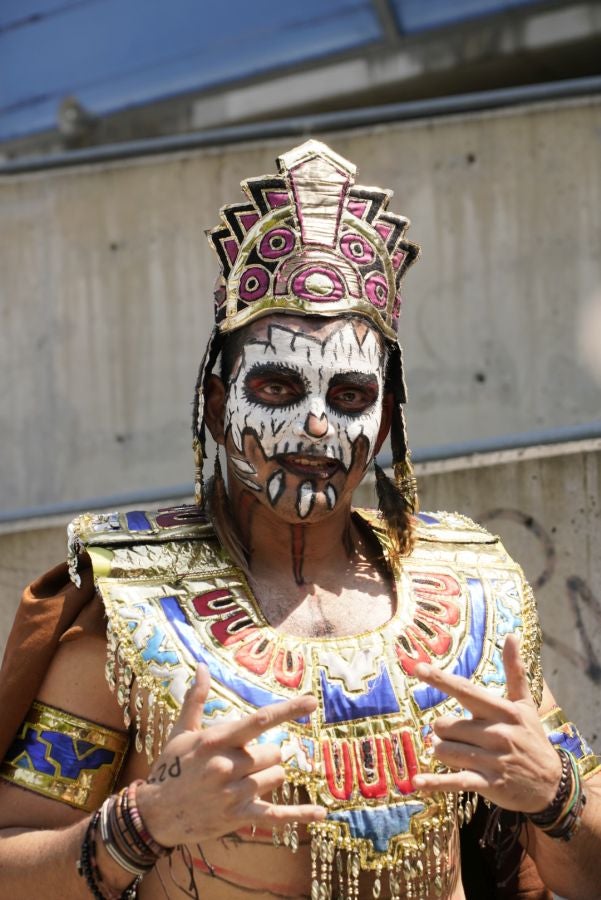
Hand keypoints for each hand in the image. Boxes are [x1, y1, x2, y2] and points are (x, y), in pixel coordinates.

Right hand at [136, 665, 324, 846]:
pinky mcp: (238, 817)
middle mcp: (227, 765)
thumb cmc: (170, 767)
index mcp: (216, 740)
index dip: (288, 710)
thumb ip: (196, 698)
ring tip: (245, 780)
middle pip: (274, 752)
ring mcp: (234, 793)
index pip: (260, 720)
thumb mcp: (181, 731)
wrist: (154, 814)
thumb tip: (202, 666)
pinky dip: (300, 815)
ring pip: (277, 777)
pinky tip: (321, 814)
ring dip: (270, 776)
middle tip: (244, 761)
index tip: (311, 702)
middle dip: (267, 755)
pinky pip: (277, 815)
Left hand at [411, 634, 561, 813]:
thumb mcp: (525, 705)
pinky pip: (455, 781)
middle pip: (447, 726)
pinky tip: (418, 782)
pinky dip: (435, 782)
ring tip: (457, 753)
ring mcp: (494, 760)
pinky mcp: (489, 784)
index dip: (441, 680)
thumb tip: (512, 635)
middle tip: (458, 736)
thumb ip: (515, 671)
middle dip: (444, 731)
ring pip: (445, 750)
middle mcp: (497, 734)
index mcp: (503, 711)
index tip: (418, 668)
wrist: (551, 784)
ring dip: (442, 752)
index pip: (466, 691)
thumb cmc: (532, 738)